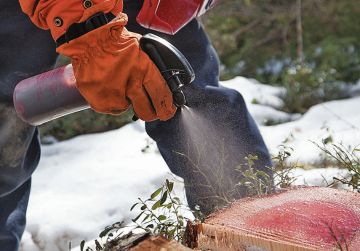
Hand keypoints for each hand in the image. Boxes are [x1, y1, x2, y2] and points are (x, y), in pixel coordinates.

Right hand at [19, 0, 176, 121]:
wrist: (87, 39)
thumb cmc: (115, 41)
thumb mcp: (140, 49)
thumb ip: (150, 67)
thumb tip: (161, 83)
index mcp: (144, 68)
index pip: (161, 95)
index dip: (166, 107)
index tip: (167, 112)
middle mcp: (130, 83)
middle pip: (147, 110)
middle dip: (151, 113)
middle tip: (150, 112)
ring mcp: (114, 94)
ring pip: (127, 109)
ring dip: (127, 103)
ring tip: (120, 88)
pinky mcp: (100, 101)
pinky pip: (111, 108)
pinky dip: (110, 102)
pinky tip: (107, 88)